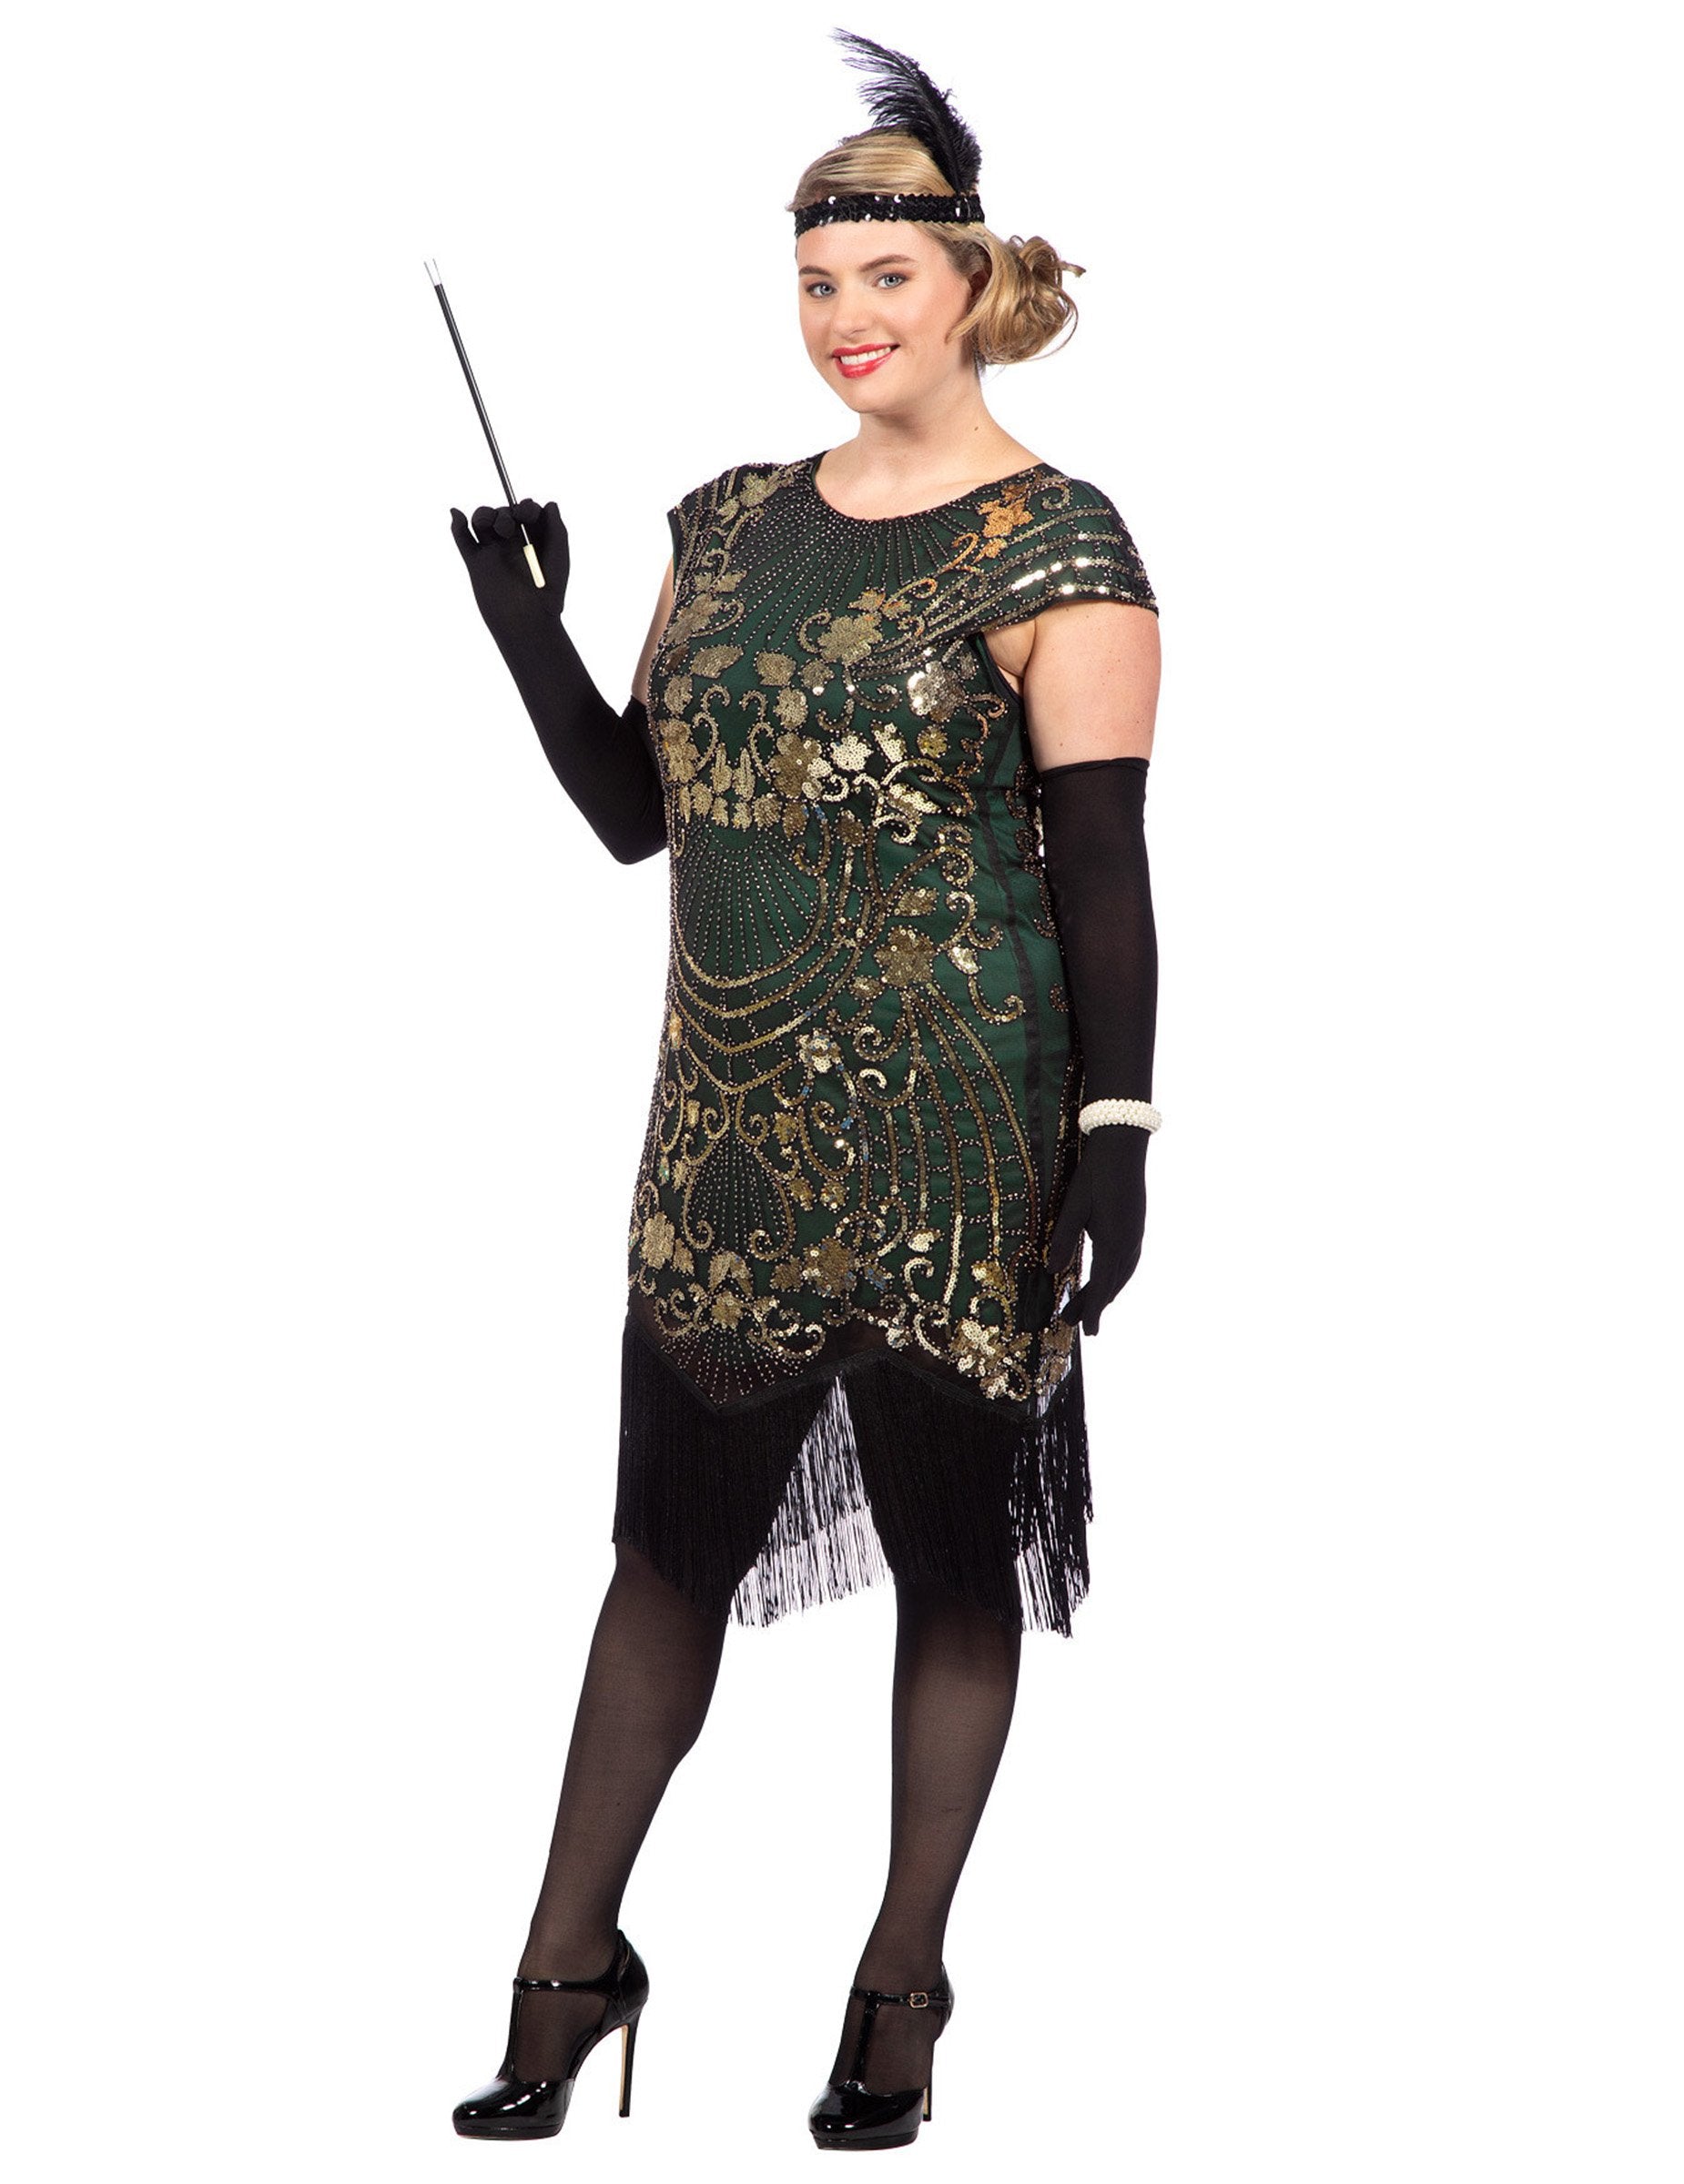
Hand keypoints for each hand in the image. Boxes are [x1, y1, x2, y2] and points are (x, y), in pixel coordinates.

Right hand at [448, 497, 571, 642]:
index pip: (525, 512)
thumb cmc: (548, 592)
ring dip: (483, 514)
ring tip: (491, 527)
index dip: (525, 507)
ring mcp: (493, 552)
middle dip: (505, 514)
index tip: (525, 514)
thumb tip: (549, 503)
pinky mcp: (476, 563)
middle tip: (508, 529)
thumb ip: (556, 528)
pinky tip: (457, 514)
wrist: (527, 622)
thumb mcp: (559, 556)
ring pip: (482, 521)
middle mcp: (513, 543)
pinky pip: (463, 539)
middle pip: (502, 513)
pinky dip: (457, 524)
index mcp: (534, 540)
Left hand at [1047, 1125, 1147, 1335]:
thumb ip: (1063, 1239)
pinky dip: (1114, 1277)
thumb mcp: (1073, 1206)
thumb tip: (1050, 1270)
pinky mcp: (1135, 1227)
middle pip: (1111, 1285)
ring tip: (1084, 1305)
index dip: (1093, 1310)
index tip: (1088, 1332)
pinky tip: (1104, 1278)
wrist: (1124, 1146)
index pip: (1102, 1286)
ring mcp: (1135, 1235)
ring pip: (1121, 1275)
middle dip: (1093, 1305)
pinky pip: (1126, 1262)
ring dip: (1104, 1292)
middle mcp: (1129, 1243)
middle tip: (1070, 1322)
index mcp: (1114, 1242)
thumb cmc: (1095, 1173)